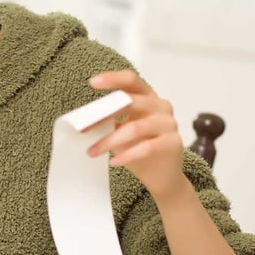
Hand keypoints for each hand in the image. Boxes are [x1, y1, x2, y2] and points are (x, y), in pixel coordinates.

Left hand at [86, 70, 187, 200]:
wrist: (162, 175)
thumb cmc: (140, 147)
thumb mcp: (121, 130)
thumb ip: (109, 121)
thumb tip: (84, 121)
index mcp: (147, 97)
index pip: (131, 80)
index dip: (113, 79)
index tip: (93, 82)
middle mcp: (160, 106)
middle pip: (131, 102)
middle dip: (103, 114)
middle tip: (82, 127)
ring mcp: (168, 124)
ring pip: (135, 128)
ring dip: (109, 141)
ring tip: (92, 151)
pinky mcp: (172, 143)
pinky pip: (146, 147)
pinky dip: (127, 155)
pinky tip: (114, 162)